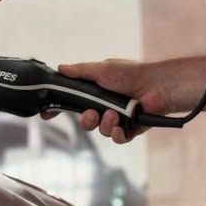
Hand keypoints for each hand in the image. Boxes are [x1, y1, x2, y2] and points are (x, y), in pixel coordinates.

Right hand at [54, 59, 170, 143]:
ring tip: (114, 114)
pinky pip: (118, 137)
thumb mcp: (102, 69)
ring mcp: (118, 118)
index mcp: (97, 92)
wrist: (157, 85)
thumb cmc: (132, 74)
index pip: (74, 102)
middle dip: (86, 120)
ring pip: (101, 130)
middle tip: (91, 114)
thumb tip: (61, 68)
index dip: (61, 109)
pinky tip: (120, 127)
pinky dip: (117, 133)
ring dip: (104, 124)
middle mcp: (106, 105)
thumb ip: (80, 72)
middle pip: (86, 121)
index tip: (48, 114)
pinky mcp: (131, 128)